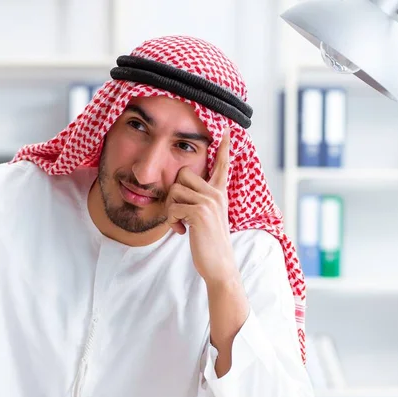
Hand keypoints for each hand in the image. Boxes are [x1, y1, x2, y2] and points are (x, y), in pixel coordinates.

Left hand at [166, 129, 238, 285]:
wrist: (219, 266)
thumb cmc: (209, 244)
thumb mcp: (207, 218)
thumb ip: (199, 202)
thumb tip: (179, 191)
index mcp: (219, 193)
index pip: (221, 165)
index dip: (224, 147)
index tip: (226, 129)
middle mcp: (217, 194)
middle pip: (182, 175)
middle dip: (173, 194)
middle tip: (178, 215)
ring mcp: (210, 202)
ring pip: (174, 190)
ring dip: (170, 210)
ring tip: (181, 224)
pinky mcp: (200, 212)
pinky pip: (172, 207)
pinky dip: (171, 221)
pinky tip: (182, 232)